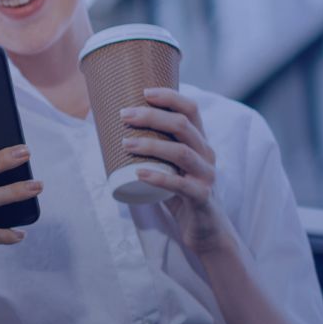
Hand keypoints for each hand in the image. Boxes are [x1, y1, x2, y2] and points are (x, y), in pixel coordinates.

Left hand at [121, 87, 233, 256]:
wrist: (206, 231)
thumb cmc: (182, 195)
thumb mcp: (171, 168)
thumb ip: (155, 151)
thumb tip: (115, 133)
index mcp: (200, 143)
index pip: (191, 110)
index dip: (170, 97)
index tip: (143, 92)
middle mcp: (206, 154)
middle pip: (183, 126)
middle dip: (152, 116)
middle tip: (124, 115)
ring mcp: (206, 176)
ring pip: (181, 152)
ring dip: (151, 144)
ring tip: (125, 142)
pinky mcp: (202, 198)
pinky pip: (181, 185)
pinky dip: (158, 177)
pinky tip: (138, 172)